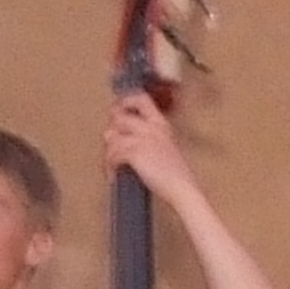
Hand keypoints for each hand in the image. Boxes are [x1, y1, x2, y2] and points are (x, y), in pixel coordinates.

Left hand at [102, 92, 201, 208]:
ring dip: (107, 153)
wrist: (182, 189)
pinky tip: (113, 175)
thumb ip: (148, 139)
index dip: (124, 102)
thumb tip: (123, 139)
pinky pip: (112, 154)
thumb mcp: (167, 149)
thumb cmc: (176, 176)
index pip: (141, 99)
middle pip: (118, 117)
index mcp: (161, 124)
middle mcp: (151, 127)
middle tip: (109, 147)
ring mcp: (143, 138)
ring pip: (111, 137)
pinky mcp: (135, 152)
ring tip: (110, 165)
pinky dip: (109, 167)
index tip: (116, 112)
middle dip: (111, 132)